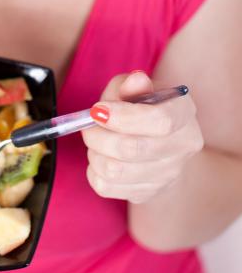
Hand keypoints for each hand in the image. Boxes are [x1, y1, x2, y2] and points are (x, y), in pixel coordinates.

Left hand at [82, 71, 203, 203]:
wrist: (156, 141)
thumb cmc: (139, 106)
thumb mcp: (134, 88)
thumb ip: (131, 84)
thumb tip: (137, 79)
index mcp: (184, 113)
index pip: (160, 121)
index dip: (123, 117)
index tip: (97, 110)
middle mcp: (183, 147)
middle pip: (132, 149)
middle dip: (98, 135)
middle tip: (87, 124)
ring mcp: (168, 174)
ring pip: (114, 171)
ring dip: (94, 152)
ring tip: (95, 139)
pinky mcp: (148, 193)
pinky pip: (106, 187)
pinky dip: (93, 170)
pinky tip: (101, 156)